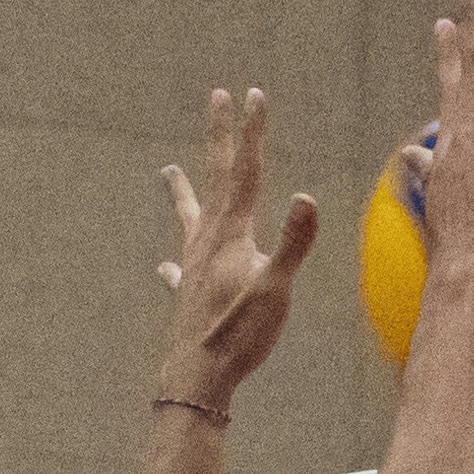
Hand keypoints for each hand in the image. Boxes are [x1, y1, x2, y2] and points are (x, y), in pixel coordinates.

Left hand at [157, 83, 321, 400]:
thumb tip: (309, 197)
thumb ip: (293, 243)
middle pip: (216, 177)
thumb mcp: (275, 288)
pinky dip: (175, 262)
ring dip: (181, 190)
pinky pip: (180, 270)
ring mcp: (192, 265)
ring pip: (188, 216)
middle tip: (217, 98)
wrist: (195, 379)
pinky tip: (165, 266)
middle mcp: (207, 240)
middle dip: (221, 137)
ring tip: (166, 169)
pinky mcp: (185, 293)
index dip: (252, 132)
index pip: (246, 171)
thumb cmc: (239, 336)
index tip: (253, 94)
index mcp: (232, 233)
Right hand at [414, 0, 473, 286]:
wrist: (465, 270)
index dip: (448, 50)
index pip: (450, 84)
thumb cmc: (453, 245)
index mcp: (453, 140)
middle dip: (469, 18)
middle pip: (473, 63)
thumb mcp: (434, 198)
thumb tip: (410, 154)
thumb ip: (424, 169)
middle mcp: (472, 131)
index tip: (446, 21)